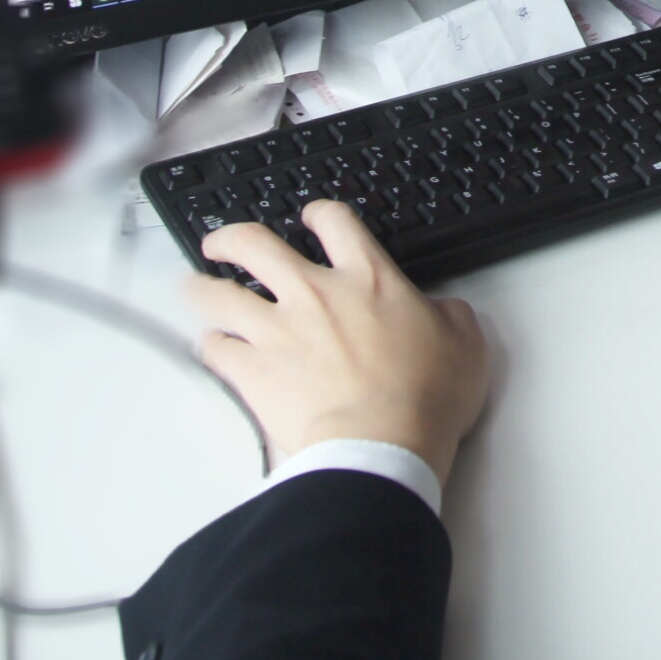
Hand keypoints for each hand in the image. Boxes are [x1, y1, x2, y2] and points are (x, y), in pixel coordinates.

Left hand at [191, 202, 489, 486]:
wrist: (380, 446)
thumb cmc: (423, 399)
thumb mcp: (464, 343)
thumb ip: (448, 314)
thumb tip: (439, 312)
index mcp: (368, 278)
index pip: (335, 222)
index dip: (319, 213)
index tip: (312, 219)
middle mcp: (315, 294)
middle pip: (255, 244)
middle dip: (232, 238)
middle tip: (223, 242)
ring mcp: (277, 331)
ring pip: (218, 294)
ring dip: (202, 288)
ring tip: (196, 288)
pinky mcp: (252, 371)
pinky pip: (215, 348)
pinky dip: (211, 344)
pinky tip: (213, 346)